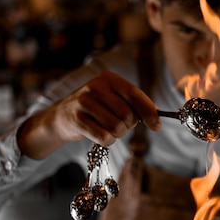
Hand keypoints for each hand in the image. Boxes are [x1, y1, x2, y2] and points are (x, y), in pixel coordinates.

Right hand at [18, 70, 161, 158]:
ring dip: (117, 134)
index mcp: (108, 79)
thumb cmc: (95, 109)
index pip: (135, 94)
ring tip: (108, 129)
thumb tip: (156, 112)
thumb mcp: (113, 99)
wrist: (62, 116)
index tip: (157, 126)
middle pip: (127, 114)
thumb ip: (134, 103)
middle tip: (119, 125)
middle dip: (128, 126)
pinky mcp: (77, 119)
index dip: (149, 111)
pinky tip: (100, 135)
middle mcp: (96, 87)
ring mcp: (84, 102)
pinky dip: (107, 141)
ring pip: (117, 127)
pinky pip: (104, 137)